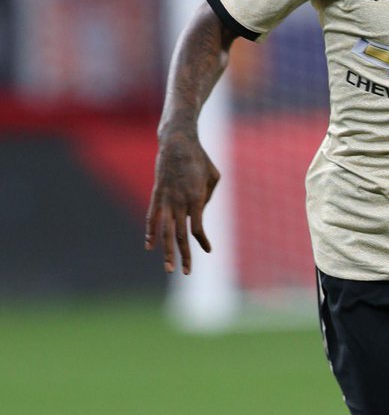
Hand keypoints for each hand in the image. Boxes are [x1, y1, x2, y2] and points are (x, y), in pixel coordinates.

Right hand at [144, 131, 219, 274]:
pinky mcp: (157, 194)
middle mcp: (179, 202)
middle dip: (183, 255)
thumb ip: (206, 197)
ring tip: (168, 268)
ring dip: (166, 251)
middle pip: (179, 235)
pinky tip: (149, 246)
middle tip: (184, 272)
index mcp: (195, 198)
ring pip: (164, 231)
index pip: (197, 228)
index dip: (202, 241)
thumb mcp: (213, 177)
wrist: (178, 142)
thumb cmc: (200, 159)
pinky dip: (150, 232)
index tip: (208, 250)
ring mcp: (166, 199)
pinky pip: (152, 217)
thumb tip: (198, 213)